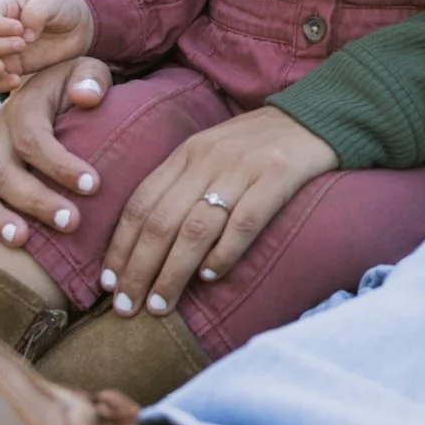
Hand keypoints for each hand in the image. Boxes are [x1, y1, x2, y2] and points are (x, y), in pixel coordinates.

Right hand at [0, 0, 98, 92]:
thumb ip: (37, 12)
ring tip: (3, 68)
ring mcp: (1, 51)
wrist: (78, 29)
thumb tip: (24, 34)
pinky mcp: (10, 70)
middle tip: (22, 45)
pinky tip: (16, 81)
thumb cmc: (61, 7)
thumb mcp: (53, 1)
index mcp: (3, 7)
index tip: (20, 28)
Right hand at [0, 54, 115, 249]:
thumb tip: (87, 97)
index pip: (34, 138)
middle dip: (35, 200)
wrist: (46, 94)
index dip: (61, 164)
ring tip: (21, 240)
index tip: (93, 185)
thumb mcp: (85, 72)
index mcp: (21, 109)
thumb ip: (91, 79)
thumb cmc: (72, 89)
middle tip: (71, 222)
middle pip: (2, 170)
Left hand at [99, 106, 337, 315]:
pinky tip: (210, 277)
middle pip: (162, 221)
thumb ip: (183, 187)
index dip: (120, 246)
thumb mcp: (211, 154)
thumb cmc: (258, 146)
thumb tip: (149, 244)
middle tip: (127, 308)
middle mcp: (208, 159)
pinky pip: (244, 222)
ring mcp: (243, 168)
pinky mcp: (277, 177)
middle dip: (138, 269)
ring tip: (161, 304)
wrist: (316, 117)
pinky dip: (223, 253)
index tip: (108, 284)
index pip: (141, 203)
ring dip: (173, 271)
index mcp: (187, 153)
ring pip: (196, 227)